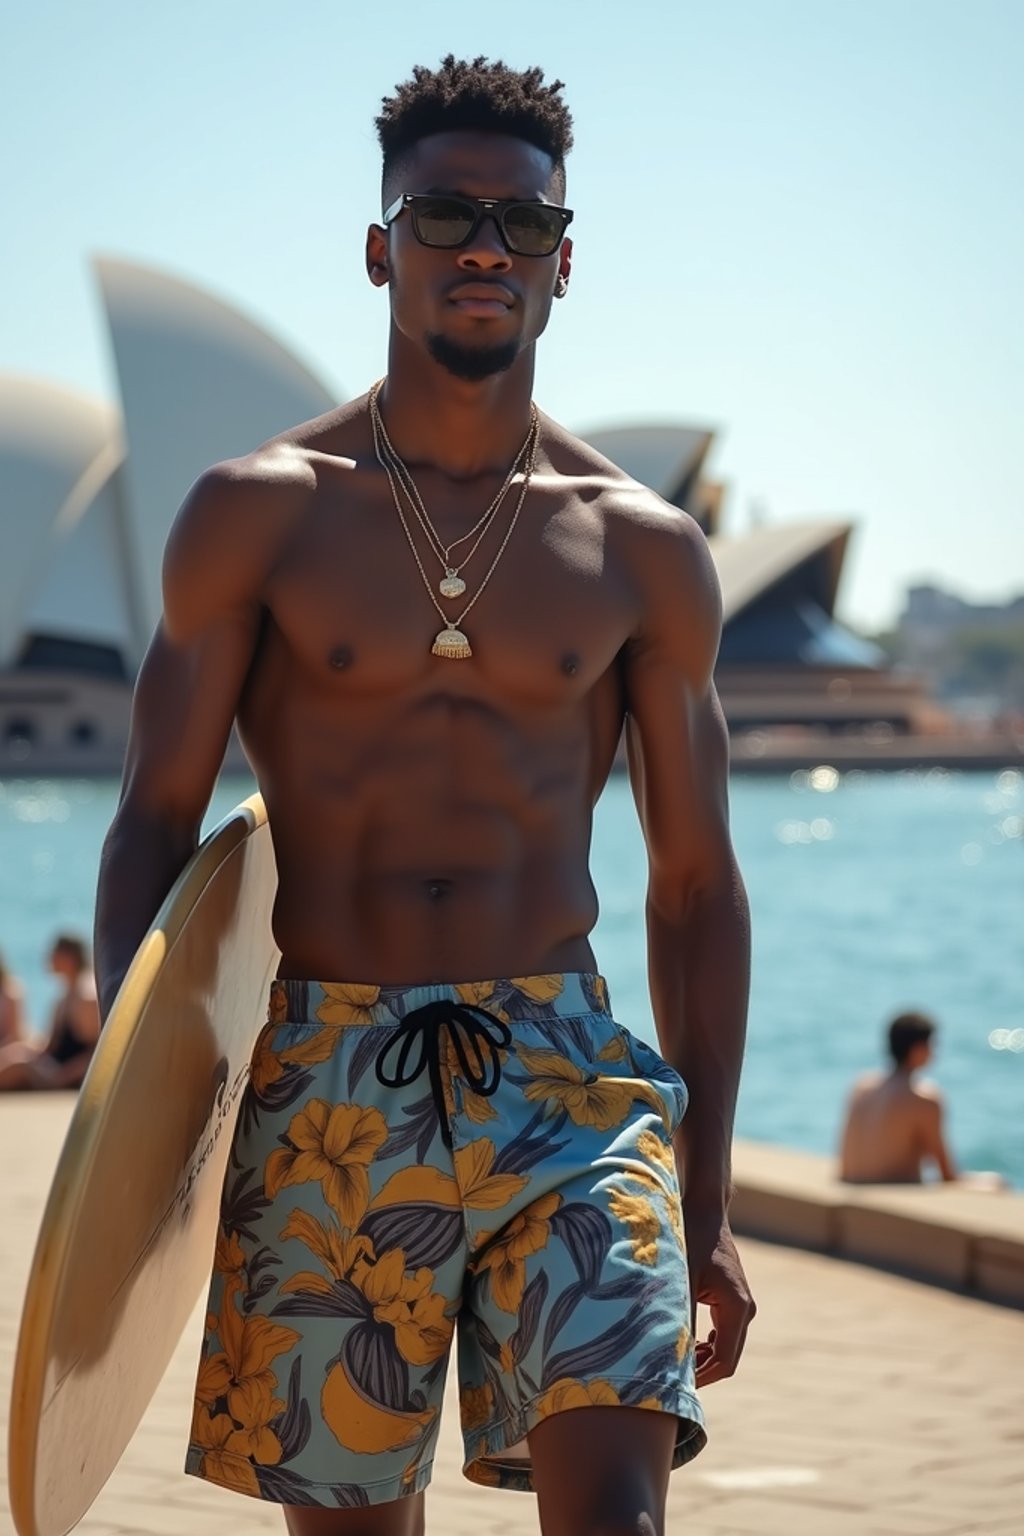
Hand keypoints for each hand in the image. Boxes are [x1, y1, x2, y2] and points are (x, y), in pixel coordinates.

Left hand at [684, 1204, 754, 1386]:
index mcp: (736, 1307)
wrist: (706, 1211)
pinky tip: (684, 1342)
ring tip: (672, 1359)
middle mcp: (745, 1309)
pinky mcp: (734, 1299)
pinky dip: (706, 1345)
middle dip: (700, 1371)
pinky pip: (724, 1333)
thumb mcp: (681, 1279)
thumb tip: (670, 1356)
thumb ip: (680, 1317)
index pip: (725, 1361)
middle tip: (668, 1376)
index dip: (702, 1379)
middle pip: (727, 1358)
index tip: (676, 1385)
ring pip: (725, 1347)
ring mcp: (742, 1305)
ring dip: (702, 1358)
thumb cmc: (690, 1239)